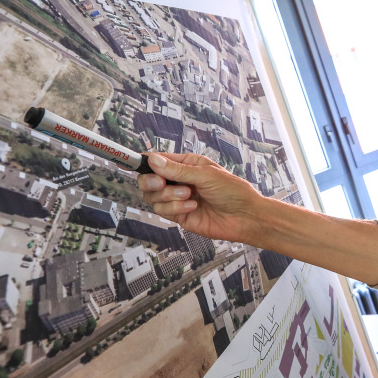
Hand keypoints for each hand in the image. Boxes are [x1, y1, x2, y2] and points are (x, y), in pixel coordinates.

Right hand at [138, 153, 262, 243]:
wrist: (245, 216)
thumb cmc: (233, 191)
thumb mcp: (205, 174)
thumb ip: (177, 170)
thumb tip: (153, 160)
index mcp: (186, 165)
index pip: (157, 160)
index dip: (144, 162)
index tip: (132, 162)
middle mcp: (179, 181)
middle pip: (148, 180)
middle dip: (151, 182)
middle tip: (162, 183)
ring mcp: (177, 199)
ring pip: (153, 197)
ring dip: (169, 196)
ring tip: (189, 195)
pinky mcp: (179, 216)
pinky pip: (164, 211)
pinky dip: (176, 208)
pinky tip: (193, 206)